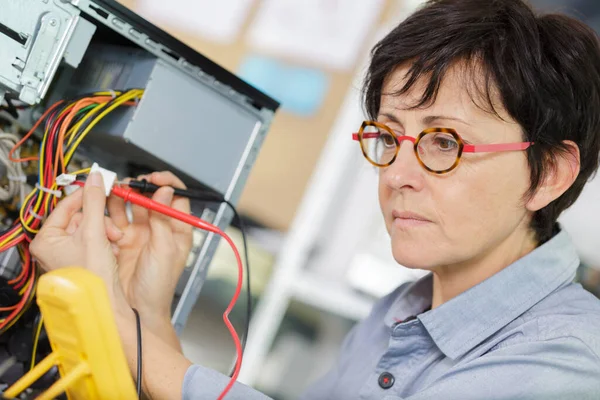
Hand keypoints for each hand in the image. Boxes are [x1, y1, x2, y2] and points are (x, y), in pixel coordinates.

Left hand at [30, 172, 126, 306]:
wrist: (106, 304)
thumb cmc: (92, 278)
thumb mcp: (94, 231)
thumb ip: (95, 201)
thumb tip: (96, 178)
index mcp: (45, 240)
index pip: (66, 205)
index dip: (86, 195)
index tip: (101, 185)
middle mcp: (53, 247)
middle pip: (80, 217)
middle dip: (100, 220)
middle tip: (110, 226)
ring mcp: (67, 255)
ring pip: (90, 228)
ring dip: (105, 230)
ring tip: (112, 241)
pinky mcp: (82, 261)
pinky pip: (94, 240)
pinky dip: (106, 241)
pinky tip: (112, 249)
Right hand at [107, 171, 192, 322]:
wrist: (138, 310)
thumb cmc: (158, 285)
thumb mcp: (163, 250)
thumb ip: (163, 219)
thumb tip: (166, 191)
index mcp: (177, 229)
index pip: (175, 197)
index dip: (166, 183)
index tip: (153, 178)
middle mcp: (159, 228)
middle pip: (150, 197)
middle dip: (140, 187)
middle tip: (129, 184)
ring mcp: (140, 233)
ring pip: (130, 206)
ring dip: (123, 196)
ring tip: (115, 191)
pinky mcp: (121, 240)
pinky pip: (114, 219)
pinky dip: (109, 212)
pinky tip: (106, 211)